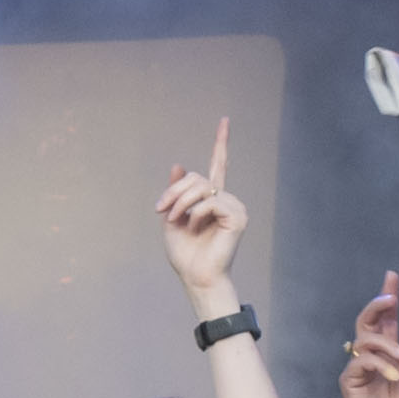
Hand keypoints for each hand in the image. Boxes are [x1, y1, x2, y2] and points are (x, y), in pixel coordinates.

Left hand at [157, 121, 256, 308]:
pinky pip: (210, 201)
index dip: (221, 142)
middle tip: (161, 210)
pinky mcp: (238, 217)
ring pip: (201, 187)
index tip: (225, 120)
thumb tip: (178, 164)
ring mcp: (234, 207)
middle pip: (196, 177)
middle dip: (174, 192)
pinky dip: (196, 213)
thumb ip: (175, 192)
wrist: (195, 276)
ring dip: (181, 203)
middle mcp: (226, 199)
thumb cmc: (185, 254)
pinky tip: (195, 227)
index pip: (218, 165)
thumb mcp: (172, 217)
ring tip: (178, 221)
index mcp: (212, 199)